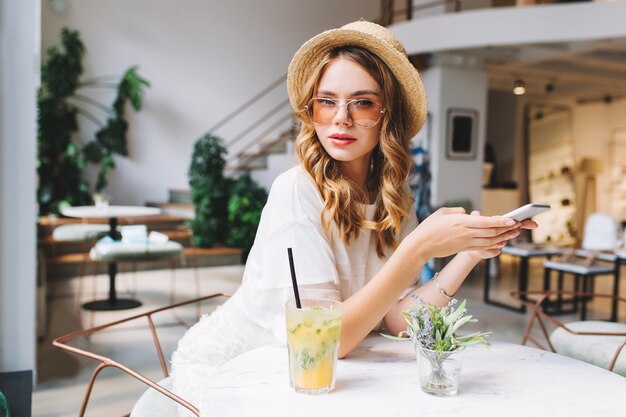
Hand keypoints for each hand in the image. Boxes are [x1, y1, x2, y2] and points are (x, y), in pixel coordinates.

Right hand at [405, 207, 520, 259]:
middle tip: (519, 226)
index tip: (512, 220)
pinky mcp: (463, 248)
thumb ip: (458, 211)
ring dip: (503, 238)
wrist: (421, 245)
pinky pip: (482, 248)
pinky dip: (494, 245)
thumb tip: (468, 213)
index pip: (485, 222)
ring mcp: (465, 242)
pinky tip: (501, 243)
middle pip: (491, 232)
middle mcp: (465, 233)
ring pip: (489, 241)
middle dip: (506, 229)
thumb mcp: (442, 212)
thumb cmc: (429, 227)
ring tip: (514, 234)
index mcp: (460, 221)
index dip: (500, 221)